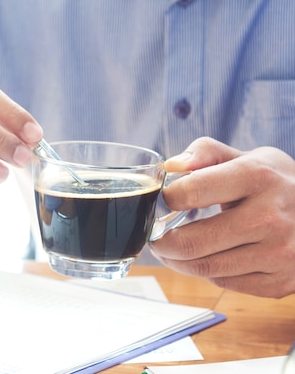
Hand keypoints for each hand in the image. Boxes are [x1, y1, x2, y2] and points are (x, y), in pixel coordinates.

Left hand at [150, 137, 294, 297]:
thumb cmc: (275, 183)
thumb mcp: (247, 157)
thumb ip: (205, 153)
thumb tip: (171, 166)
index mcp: (257, 177)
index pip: (191, 192)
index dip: (167, 198)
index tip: (165, 201)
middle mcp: (270, 217)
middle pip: (191, 242)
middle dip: (161, 242)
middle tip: (154, 238)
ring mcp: (279, 253)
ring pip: (204, 267)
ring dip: (177, 261)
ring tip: (171, 250)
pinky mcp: (280, 281)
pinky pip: (225, 282)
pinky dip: (207, 272)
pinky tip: (207, 258)